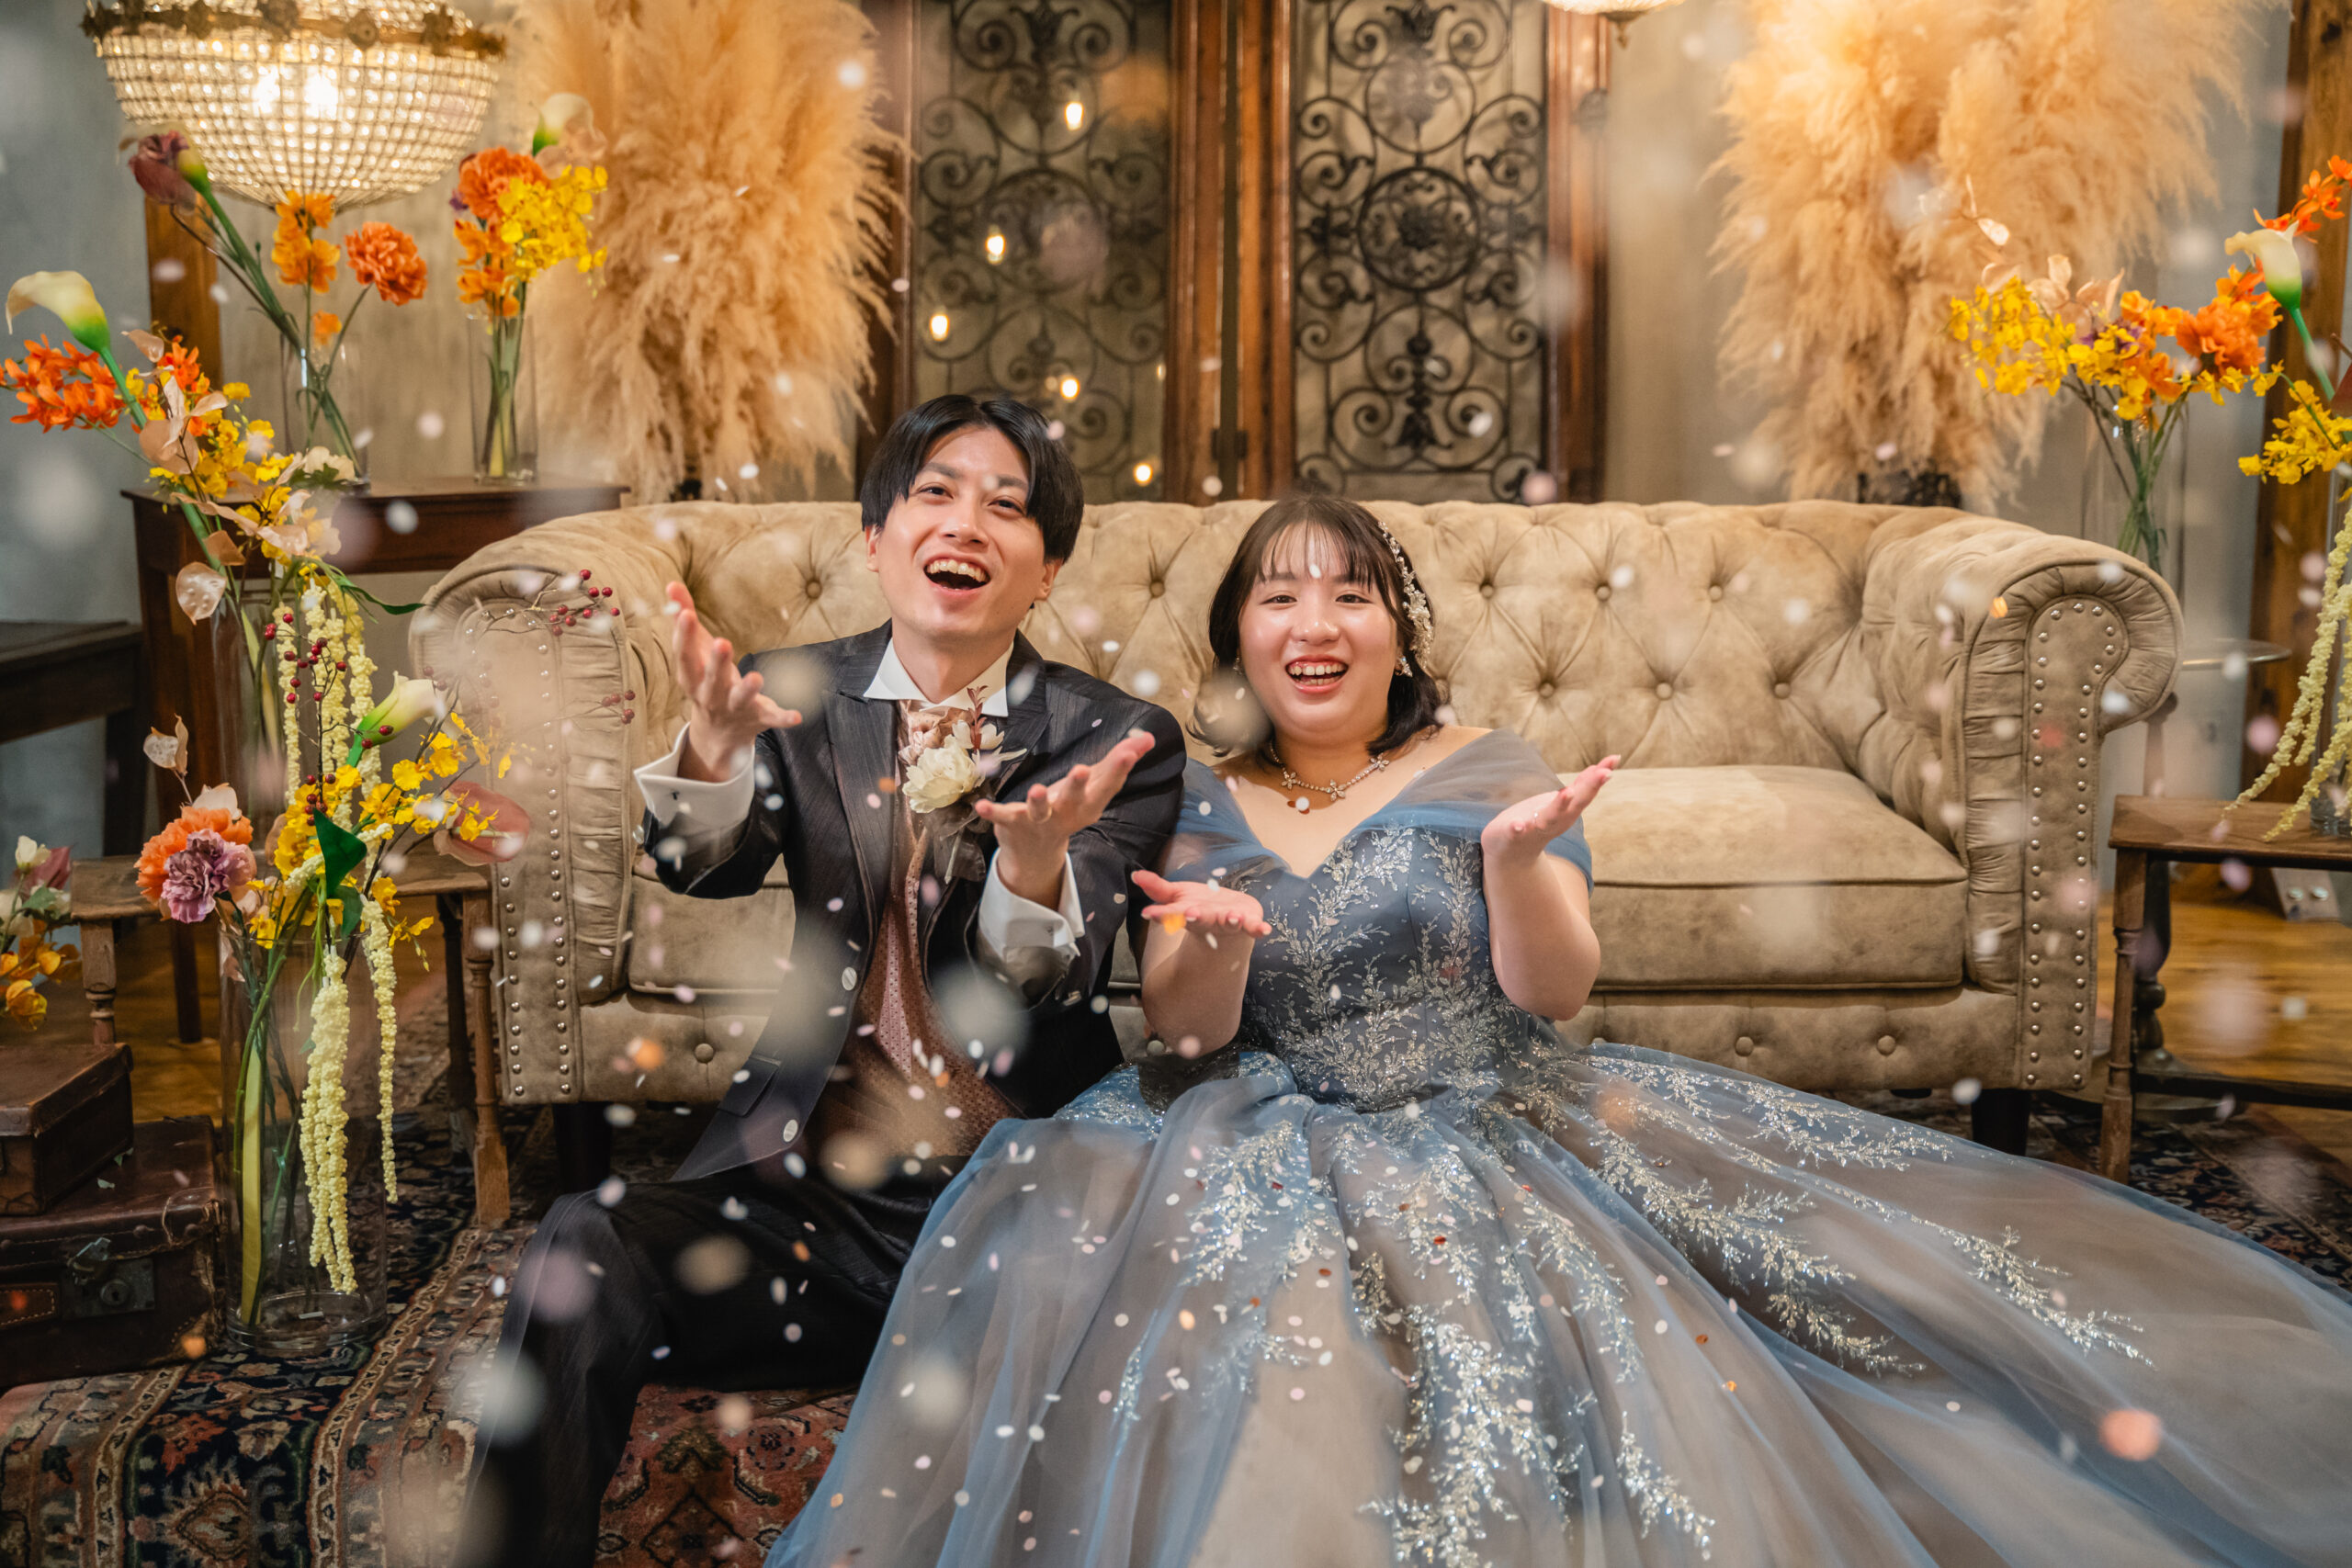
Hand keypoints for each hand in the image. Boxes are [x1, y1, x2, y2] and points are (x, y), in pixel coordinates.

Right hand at [668, 582, 797, 781]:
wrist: (718, 732)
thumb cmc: (705, 678)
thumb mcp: (695, 651)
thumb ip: (683, 617)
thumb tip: (671, 584)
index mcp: (692, 677)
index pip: (685, 656)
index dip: (684, 635)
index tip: (686, 614)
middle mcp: (710, 695)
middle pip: (712, 679)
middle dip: (717, 663)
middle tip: (723, 642)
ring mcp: (735, 708)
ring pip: (740, 699)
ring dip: (747, 690)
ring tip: (757, 677)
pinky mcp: (758, 718)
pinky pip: (772, 719)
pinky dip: (784, 718)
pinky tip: (798, 716)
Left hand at [975, 729, 1157, 906]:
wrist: (1036, 852)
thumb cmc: (1068, 809)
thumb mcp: (1094, 787)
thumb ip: (1119, 762)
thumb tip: (1150, 738)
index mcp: (1089, 804)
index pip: (1107, 784)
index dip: (1119, 767)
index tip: (1130, 750)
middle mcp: (1066, 813)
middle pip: (1074, 799)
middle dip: (1077, 785)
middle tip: (1080, 769)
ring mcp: (1039, 820)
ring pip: (1039, 810)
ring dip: (1038, 801)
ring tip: (1036, 790)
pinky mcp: (1014, 823)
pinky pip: (1002, 818)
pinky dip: (992, 813)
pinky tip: (981, 806)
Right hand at [1132, 869, 1271, 937]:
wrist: (1227, 922)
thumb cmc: (1200, 906)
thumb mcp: (1177, 895)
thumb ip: (1157, 888)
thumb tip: (1135, 874)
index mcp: (1187, 913)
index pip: (1170, 914)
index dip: (1161, 914)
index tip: (1149, 913)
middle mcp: (1207, 920)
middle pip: (1201, 919)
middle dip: (1196, 917)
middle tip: (1190, 915)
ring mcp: (1228, 922)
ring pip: (1228, 923)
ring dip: (1230, 921)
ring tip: (1232, 917)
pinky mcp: (1247, 922)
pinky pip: (1253, 927)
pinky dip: (1258, 929)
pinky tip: (1264, 930)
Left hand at [1481, 755, 1618, 863]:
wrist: (1511, 852)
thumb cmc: (1540, 821)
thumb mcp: (1563, 802)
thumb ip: (1582, 786)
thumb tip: (1604, 766)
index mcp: (1568, 811)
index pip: (1586, 792)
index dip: (1599, 777)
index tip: (1614, 759)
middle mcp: (1556, 820)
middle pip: (1575, 803)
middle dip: (1589, 788)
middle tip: (1605, 773)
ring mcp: (1535, 827)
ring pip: (1550, 817)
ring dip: (1560, 805)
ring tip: (1567, 792)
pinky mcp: (1513, 834)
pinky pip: (1516, 832)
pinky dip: (1517, 828)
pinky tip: (1517, 824)